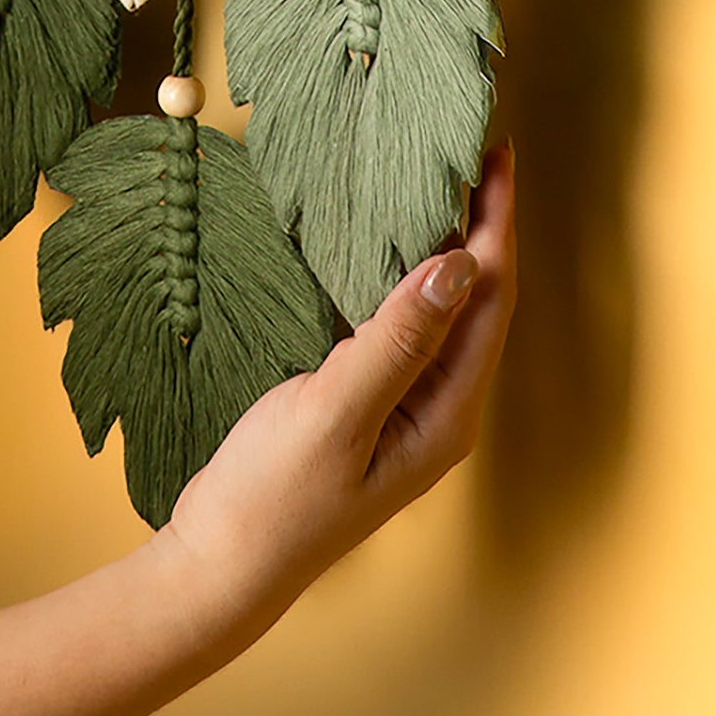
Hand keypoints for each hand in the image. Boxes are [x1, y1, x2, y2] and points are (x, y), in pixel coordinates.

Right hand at [162, 143, 516, 634]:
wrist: (216, 566)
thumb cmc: (273, 499)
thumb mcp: (335, 411)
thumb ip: (397, 338)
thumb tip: (458, 263)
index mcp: (445, 415)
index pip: (491, 297)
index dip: (499, 222)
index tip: (496, 152)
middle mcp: (436, 410)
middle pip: (476, 299)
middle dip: (481, 224)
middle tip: (468, 149)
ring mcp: (402, 409)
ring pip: (438, 309)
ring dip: (443, 244)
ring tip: (434, 178)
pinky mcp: (365, 403)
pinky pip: (400, 323)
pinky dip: (399, 273)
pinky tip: (380, 243)